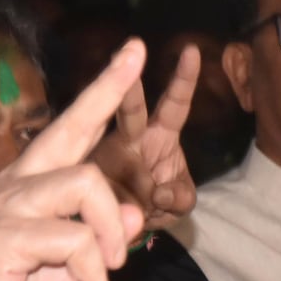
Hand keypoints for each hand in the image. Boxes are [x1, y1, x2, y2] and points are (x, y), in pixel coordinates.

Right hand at [0, 41, 147, 280]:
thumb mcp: (77, 269)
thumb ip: (104, 238)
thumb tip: (131, 211)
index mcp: (34, 186)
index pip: (73, 132)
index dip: (103, 93)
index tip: (133, 52)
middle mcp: (16, 185)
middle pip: (69, 128)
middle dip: (107, 88)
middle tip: (136, 51)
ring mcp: (6, 207)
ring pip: (86, 183)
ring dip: (114, 230)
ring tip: (112, 268)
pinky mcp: (3, 237)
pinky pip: (76, 241)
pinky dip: (98, 273)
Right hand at [91, 43, 197, 228]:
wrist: (126, 228)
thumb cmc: (158, 205)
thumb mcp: (179, 204)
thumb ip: (180, 198)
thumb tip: (160, 193)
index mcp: (161, 137)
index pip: (176, 104)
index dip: (184, 79)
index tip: (192, 51)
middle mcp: (131, 138)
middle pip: (130, 110)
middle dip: (128, 90)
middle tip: (127, 66)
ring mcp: (106, 154)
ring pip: (108, 148)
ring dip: (123, 173)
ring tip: (143, 201)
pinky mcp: (88, 175)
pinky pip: (98, 185)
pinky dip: (113, 205)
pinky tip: (122, 217)